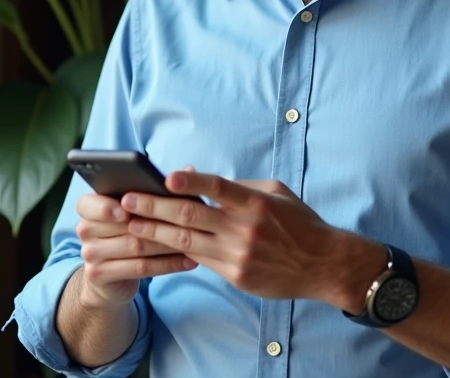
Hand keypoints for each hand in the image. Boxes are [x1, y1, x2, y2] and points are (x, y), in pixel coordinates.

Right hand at [73, 191, 196, 309]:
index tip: (126, 208)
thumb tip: (189, 169)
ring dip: (167, 243)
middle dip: (156, 222)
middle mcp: (84, 230)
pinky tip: (189, 260)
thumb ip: (155, 190)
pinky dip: (167, 264)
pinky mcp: (100, 275)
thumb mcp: (134, 210)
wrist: (109, 277)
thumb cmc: (127, 232)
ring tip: (193, 238)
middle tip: (184, 219)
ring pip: (134, 246)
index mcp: (88, 207)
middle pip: (121, 226)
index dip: (106, 207)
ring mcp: (90, 254)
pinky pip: (139, 268)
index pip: (87, 204)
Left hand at [122, 171, 366, 302]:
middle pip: (191, 215)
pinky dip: (175, 251)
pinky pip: (199, 260)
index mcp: (255, 202)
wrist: (322, 264)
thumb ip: (238, 185)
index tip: (166, 177)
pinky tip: (156, 245)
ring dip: (154, 232)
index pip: (217, 187)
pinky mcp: (236, 276)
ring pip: (186, 241)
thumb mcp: (275, 193)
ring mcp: (238, 254)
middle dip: (154, 207)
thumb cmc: (298, 223)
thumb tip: (198, 174)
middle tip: (127, 200)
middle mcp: (244, 228)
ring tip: (131, 224)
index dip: (191, 180)